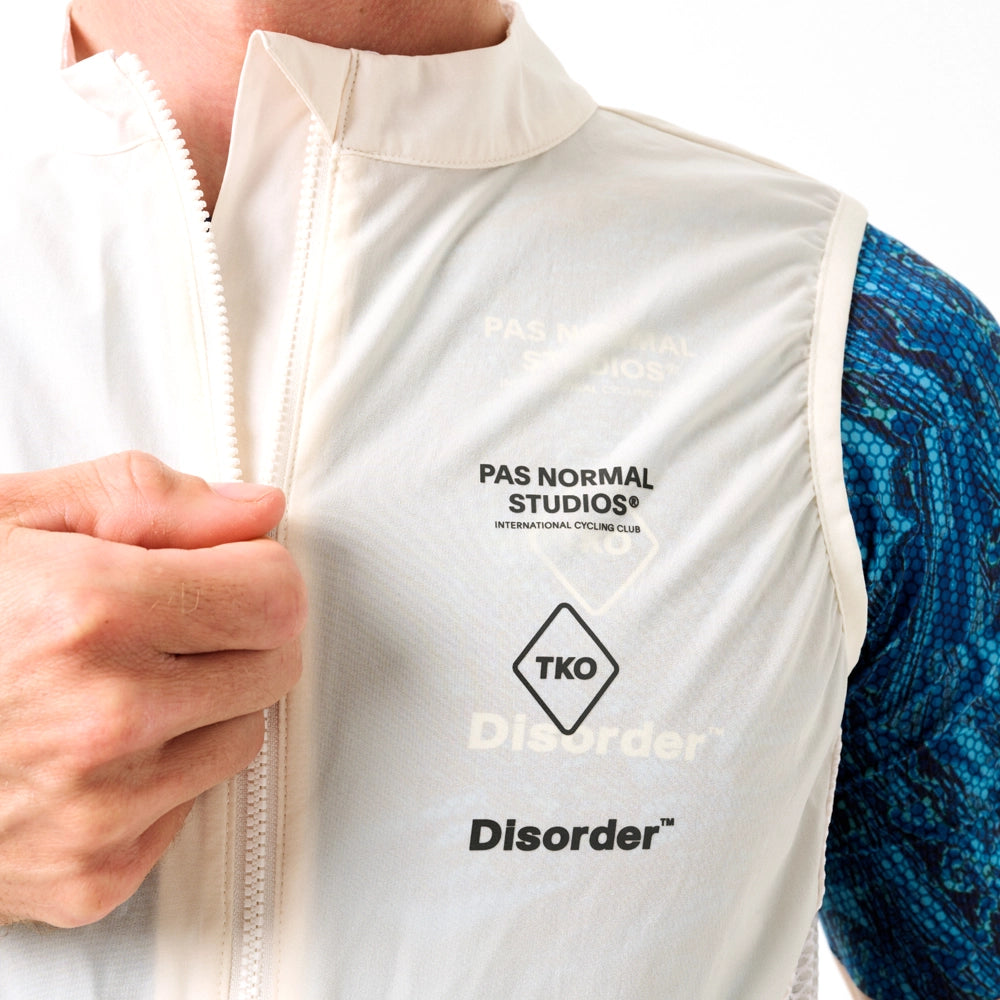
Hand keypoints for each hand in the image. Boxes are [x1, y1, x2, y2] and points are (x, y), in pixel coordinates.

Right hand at [0, 452, 305, 927]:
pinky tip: (91, 749)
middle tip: (167, 621)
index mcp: (89, 612)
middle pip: (274, 666)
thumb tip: (257, 509)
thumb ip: (148, 500)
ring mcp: (98, 810)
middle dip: (237, 633)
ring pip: (242, 735)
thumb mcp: (10, 519)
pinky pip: (190, 806)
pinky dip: (160, 773)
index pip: (277, 598)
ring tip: (116, 683)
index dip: (256, 572)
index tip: (228, 570)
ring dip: (204, 704)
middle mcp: (102, 719)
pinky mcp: (92, 875)